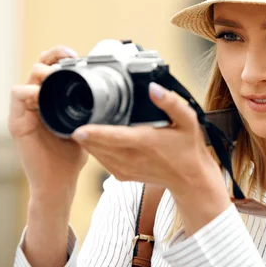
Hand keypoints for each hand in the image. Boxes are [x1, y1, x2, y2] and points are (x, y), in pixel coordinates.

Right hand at [8, 45, 88, 201]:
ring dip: (41, 75)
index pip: (51, 67)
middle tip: (68, 59)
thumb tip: (115, 94)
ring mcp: (25, 112)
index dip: (60, 55)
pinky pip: (17, 98)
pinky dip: (28, 93)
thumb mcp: (87, 125)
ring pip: (26, 80)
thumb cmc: (72, 155)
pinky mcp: (17, 124)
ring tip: (55, 78)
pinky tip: (41, 95)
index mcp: (52, 98)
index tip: (76, 55)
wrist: (59, 182)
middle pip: (37, 67)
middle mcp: (36, 101)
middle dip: (52, 58)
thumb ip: (92, 109)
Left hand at [70, 83, 224, 195]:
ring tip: (80, 121)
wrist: (189, 179)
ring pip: (95, 153)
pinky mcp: (121, 175)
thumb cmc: (188, 147)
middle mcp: (132, 158)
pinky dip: (94, 149)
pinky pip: (100, 160)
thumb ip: (171, 103)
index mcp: (145, 142)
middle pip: (97, 145)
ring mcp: (124, 169)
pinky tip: (93, 137)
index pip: (114, 138)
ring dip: (86, 140)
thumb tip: (153, 88)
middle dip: (84, 131)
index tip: (77, 128)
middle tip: (75, 113)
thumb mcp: (188, 120)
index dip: (94, 133)